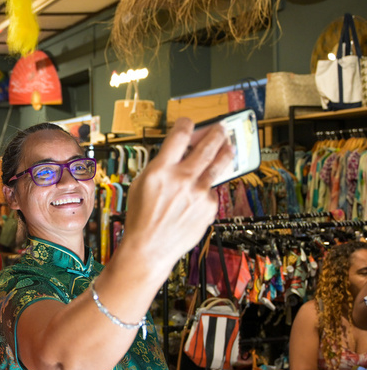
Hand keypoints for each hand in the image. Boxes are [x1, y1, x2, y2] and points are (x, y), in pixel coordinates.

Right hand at [121, 118, 233, 280]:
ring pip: (219, 164)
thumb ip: (160, 166)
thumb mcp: (141, 184)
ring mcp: (199, 193)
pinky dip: (207, 188)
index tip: (189, 122)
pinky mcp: (210, 206)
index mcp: (161, 170)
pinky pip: (211, 190)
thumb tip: (176, 153)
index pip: (180, 135)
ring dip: (225, 152)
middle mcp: (182, 178)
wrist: (149, 247)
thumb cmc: (141, 218)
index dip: (187, 124)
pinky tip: (199, 192)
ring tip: (228, 146)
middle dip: (215, 133)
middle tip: (219, 128)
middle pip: (207, 145)